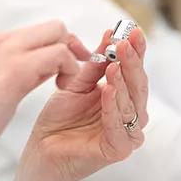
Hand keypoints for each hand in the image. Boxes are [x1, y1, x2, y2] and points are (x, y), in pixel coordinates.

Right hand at [0, 20, 90, 166]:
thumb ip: (16, 70)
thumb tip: (45, 68)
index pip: (39, 32)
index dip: (59, 47)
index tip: (63, 72)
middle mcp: (1, 41)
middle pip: (54, 26)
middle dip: (70, 47)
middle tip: (70, 76)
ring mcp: (8, 52)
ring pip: (59, 34)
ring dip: (71, 59)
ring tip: (66, 86)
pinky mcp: (16, 69)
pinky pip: (59, 54)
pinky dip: (70, 70)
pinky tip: (64, 90)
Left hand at [12, 28, 148, 180]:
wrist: (43, 149)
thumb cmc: (61, 118)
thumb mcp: (78, 84)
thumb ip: (96, 64)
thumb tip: (110, 35)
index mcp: (125, 98)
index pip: (134, 71)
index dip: (136, 51)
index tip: (132, 30)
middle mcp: (131, 115)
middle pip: (138, 85)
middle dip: (132, 62)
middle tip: (125, 42)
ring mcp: (127, 133)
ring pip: (132, 104)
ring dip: (124, 81)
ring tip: (115, 63)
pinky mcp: (118, 149)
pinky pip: (119, 125)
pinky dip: (114, 106)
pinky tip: (108, 89)